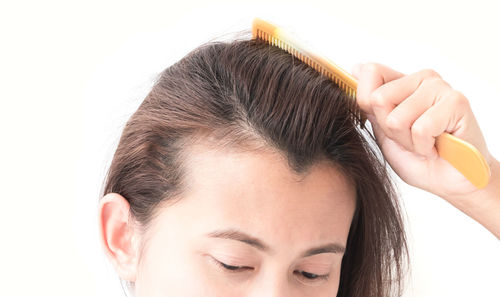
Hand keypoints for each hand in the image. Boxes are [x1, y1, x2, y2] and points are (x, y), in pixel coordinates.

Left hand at [351, 63, 492, 200]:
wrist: (449, 182)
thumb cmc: (418, 158)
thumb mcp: (383, 131)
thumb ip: (370, 103)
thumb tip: (356, 67)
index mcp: (403, 82)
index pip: (371, 72)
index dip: (369, 105)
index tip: (388, 125)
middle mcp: (422, 78)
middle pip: (379, 99)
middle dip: (390, 129)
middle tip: (411, 138)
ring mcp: (440, 87)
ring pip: (398, 118)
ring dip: (408, 141)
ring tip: (426, 143)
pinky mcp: (457, 102)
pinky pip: (420, 129)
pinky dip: (424, 147)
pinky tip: (437, 146)